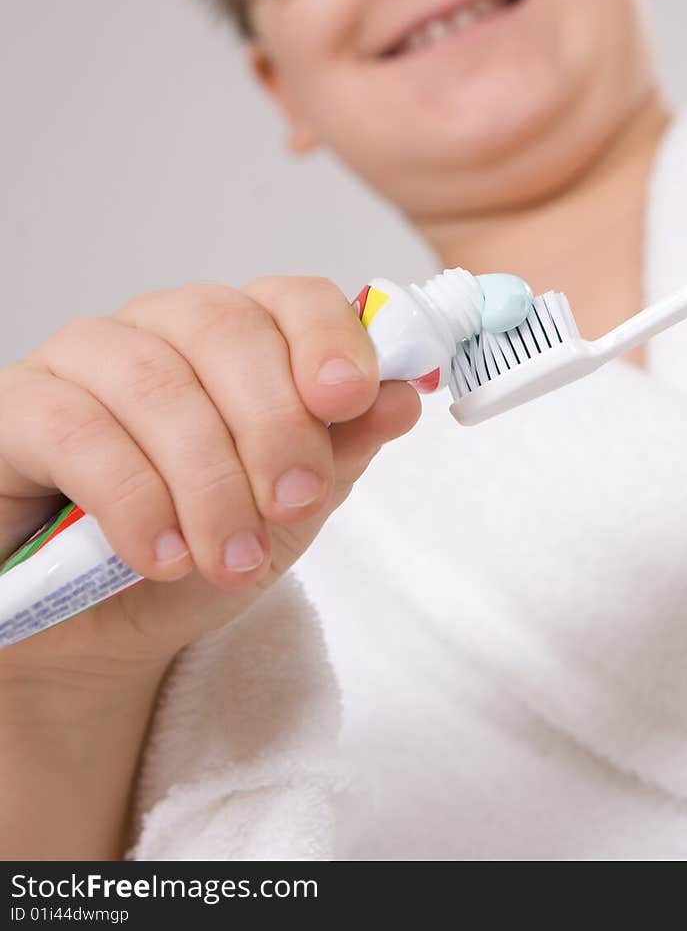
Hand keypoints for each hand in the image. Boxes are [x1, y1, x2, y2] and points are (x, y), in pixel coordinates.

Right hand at [0, 277, 420, 674]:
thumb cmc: (198, 552)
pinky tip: (158, 554)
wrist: (102, 632)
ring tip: (228, 558)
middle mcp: (160, 329)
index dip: (328, 338)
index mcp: (237, 338)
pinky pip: (77, 430)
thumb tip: (404, 395)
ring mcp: (83, 359)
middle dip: (273, 424)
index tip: (353, 398)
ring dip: (207, 480)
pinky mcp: (17, 407)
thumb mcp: (288, 513)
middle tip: (292, 505)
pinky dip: (132, 497)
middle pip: (224, 330)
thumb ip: (341, 449)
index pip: (289, 297)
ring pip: (155, 384)